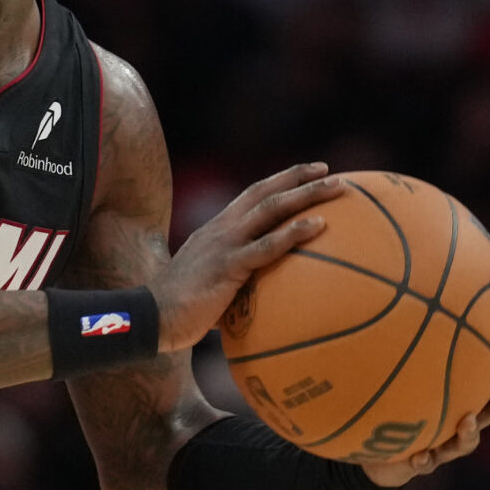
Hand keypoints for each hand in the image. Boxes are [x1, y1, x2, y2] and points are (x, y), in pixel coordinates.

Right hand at [149, 162, 347, 353]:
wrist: (152, 318)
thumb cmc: (180, 311)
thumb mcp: (209, 284)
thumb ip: (234, 280)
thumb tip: (261, 296)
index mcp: (217, 230)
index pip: (252, 196)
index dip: (280, 182)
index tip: (308, 173)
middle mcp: (221, 228)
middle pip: (265, 192)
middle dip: (299, 178)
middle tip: (330, 171)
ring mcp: (225, 244)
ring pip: (271, 209)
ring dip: (306, 194)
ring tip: (337, 187)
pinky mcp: (228, 265)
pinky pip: (267, 245)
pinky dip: (295, 232)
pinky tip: (320, 225)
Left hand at [361, 323, 489, 488]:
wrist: (382, 451)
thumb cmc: (400, 403)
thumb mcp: (404, 371)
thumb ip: (412, 343)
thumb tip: (410, 292)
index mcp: (467, 397)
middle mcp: (465, 420)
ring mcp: (448, 444)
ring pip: (468, 442)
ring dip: (469, 432)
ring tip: (465, 420)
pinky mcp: (427, 462)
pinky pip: (428, 463)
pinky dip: (424, 460)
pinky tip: (418, 457)